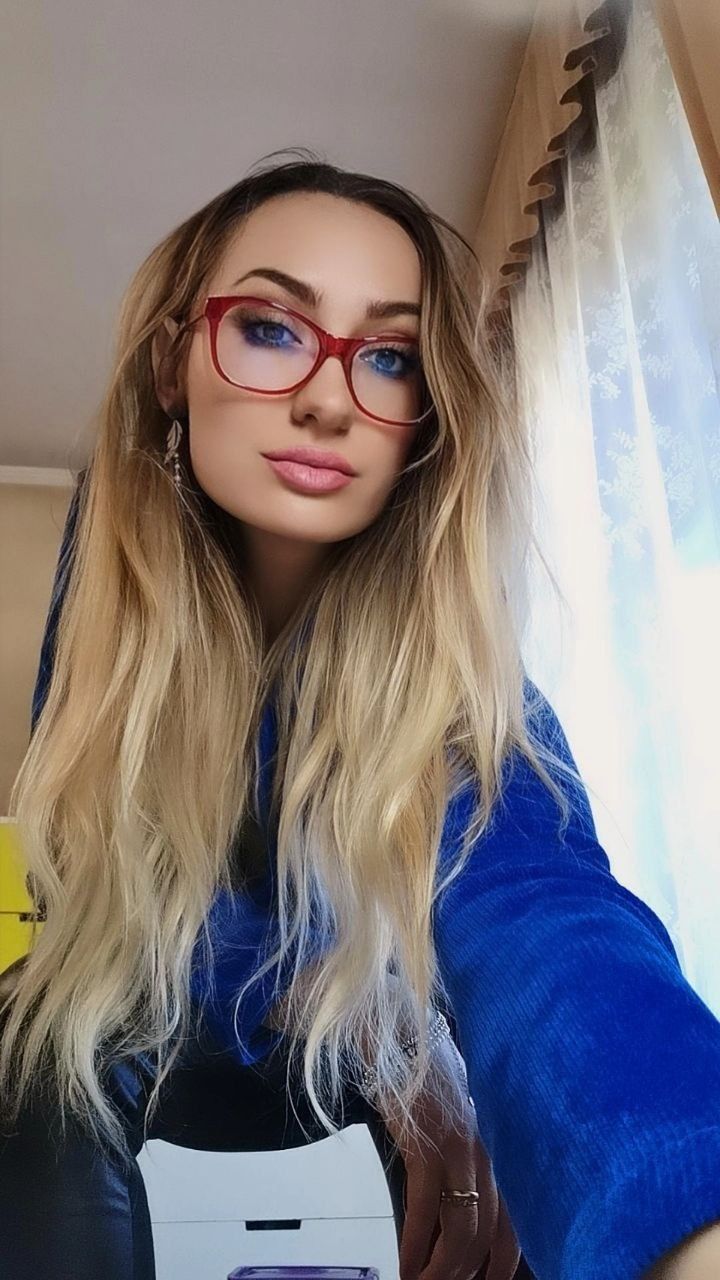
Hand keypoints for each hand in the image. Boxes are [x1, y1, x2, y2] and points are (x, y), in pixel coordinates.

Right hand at [377, 1030, 520, 1279]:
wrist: (403, 1036)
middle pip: (490, 1237)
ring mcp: (460, 1151)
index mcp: (498, 1149)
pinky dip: (416, 1246)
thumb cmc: (428, 1076)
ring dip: (442, 1270)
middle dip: (468, 1274)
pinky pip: (427, 1211)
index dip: (506, 1263)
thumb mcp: (460, 1120)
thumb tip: (462, 1205)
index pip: (516, 1223)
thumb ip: (469, 1159)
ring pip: (462, 1232)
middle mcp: (489, 1154)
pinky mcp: (428, 1148)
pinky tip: (407, 1265)